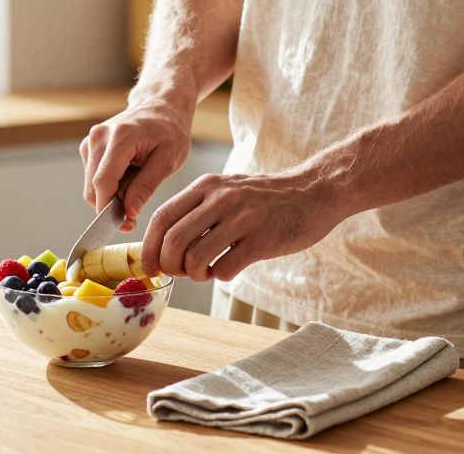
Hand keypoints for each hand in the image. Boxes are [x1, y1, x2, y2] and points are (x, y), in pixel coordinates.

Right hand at [80, 100, 192, 231]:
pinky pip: (92, 177)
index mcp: (121, 137)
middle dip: (110, 208)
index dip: (109, 209)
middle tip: (133, 217)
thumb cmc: (169, 131)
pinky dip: (107, 186)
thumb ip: (147, 186)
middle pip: (93, 187)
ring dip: (109, 197)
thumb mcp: (169, 159)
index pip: (103, 182)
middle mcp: (99, 137)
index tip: (124, 226)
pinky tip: (127, 179)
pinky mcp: (89, 146)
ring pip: (90, 185)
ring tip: (135, 191)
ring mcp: (91, 141)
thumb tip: (129, 212)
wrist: (160, 107)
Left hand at [140, 171, 349, 281]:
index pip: (161, 218)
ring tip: (207, 271)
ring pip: (195, 258)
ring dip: (195, 274)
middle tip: (180, 273)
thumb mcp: (226, 190)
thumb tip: (163, 245)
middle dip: (169, 266)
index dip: (149, 248)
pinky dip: (219, 276)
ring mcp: (242, 219)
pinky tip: (229, 268)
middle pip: (173, 241)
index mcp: (206, 187)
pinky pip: (224, 268)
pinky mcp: (262, 239)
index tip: (149, 267)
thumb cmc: (265, 198)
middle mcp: (220, 199)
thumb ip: (197, 210)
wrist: (314, 191)